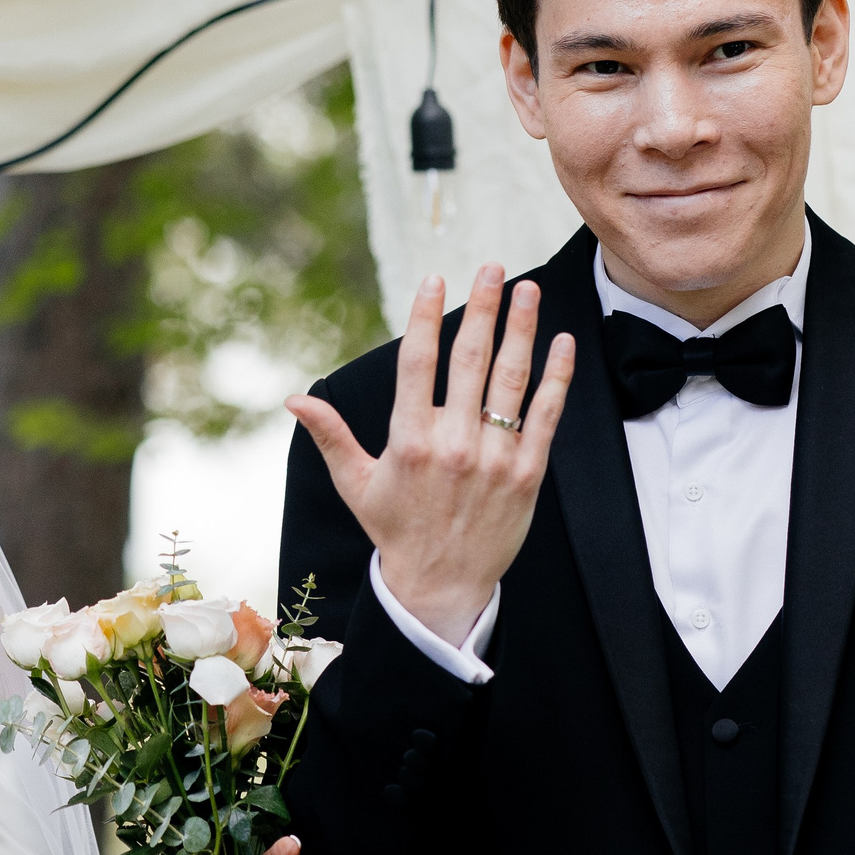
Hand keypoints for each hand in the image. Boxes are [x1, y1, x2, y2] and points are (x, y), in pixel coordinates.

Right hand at [287, 265, 574, 645]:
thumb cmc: (395, 529)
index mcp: (408, 442)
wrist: (441, 586)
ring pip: (510, 381)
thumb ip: (329, 435)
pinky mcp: (526, 474)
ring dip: (521, 330)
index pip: (418, 364)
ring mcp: (493, 459)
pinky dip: (555, 377)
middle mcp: (452, 445)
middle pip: (470, 361)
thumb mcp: (355, 483)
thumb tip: (293, 400)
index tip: (435, 281)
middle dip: (484, 308)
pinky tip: (561, 343)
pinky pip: (545, 416)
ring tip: (528, 290)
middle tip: (493, 268)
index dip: (425, 317)